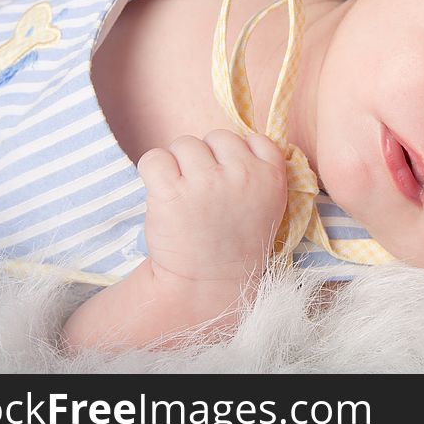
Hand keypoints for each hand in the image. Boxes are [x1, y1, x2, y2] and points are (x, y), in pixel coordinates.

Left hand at [137, 130, 287, 286]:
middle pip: (216, 137)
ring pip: (184, 144)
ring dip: (178, 165)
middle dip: (207, 159)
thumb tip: (237, 140)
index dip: (238, 156)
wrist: (206, 286)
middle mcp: (242, 175)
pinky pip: (155, 157)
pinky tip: (161, 193)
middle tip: (204, 192)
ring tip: (183, 196)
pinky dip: (153, 171)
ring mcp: (206, 182)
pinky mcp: (171, 192)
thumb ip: (259, 172)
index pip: (255, 139)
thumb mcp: (268, 207)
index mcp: (271, 177)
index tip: (230, 179)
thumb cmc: (234, 244)